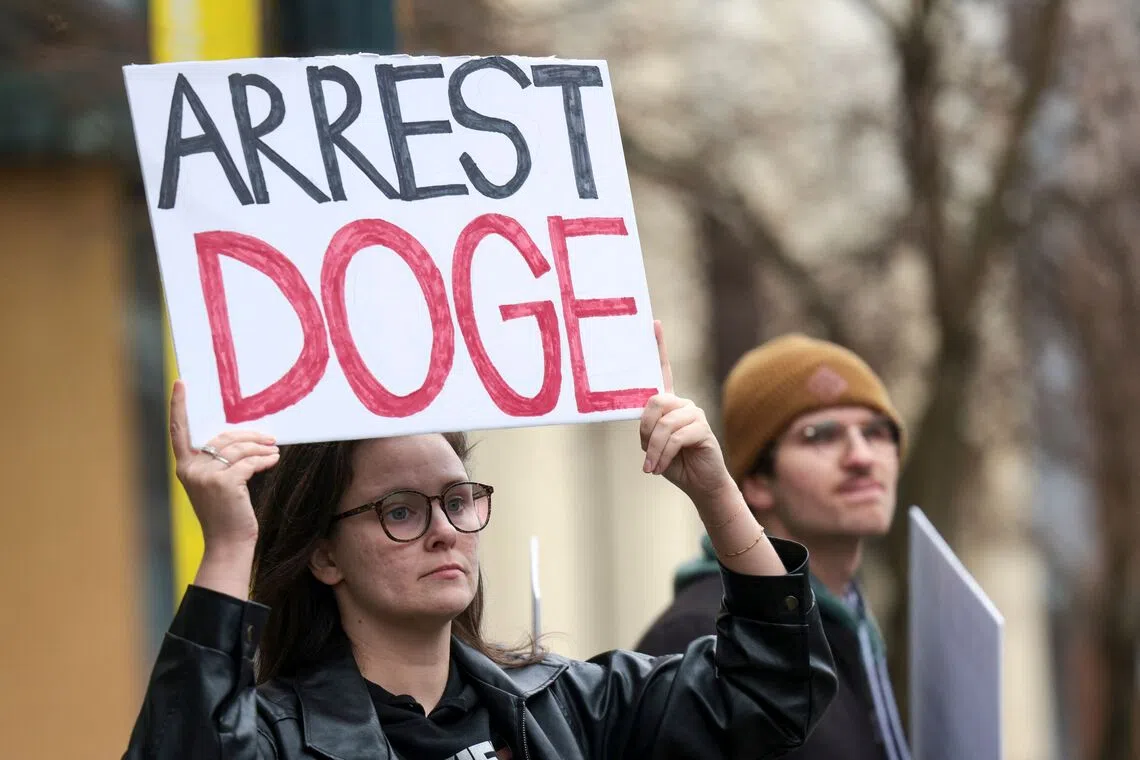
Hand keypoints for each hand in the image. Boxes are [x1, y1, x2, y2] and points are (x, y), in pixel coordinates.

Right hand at [169, 380, 279, 548]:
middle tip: (268, 438)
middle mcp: (190, 469)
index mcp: (184, 467)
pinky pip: (249, 462)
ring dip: (260, 448)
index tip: (180, 383)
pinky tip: (274, 460)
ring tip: (274, 451)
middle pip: (222, 438)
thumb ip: (218, 462)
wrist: (228, 544)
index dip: (179, 406)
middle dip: (248, 436)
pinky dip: (265, 459)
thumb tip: (243, 438)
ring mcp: (205, 475)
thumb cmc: (226, 513)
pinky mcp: (224, 482)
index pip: (178, 431)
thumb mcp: (215, 484)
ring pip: (238, 449)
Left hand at [639, 322, 734, 508]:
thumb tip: (642, 413)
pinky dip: (663, 455)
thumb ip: (647, 427)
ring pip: (664, 424)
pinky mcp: (703, 429)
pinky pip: (675, 437)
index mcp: (670, 404)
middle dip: (645, 429)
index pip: (663, 370)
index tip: (653, 323)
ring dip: (653, 449)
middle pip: (655, 401)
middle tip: (645, 452)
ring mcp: (695, 414)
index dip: (659, 346)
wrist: (700, 485)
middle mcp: (683, 404)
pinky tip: (661, 468)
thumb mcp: (652, 445)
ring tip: (652, 466)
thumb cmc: (674, 464)